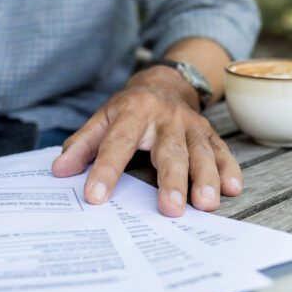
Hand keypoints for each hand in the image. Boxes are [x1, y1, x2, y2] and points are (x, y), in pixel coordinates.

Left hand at [52, 66, 242, 215]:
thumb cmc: (130, 108)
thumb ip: (82, 144)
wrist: (167, 82)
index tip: (95, 197)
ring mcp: (191, 127)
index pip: (117, 145)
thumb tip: (59, 170)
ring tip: (206, 204)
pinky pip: (222, 151)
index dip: (105, 171)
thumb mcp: (102, 118)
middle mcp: (166, 119)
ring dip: (206, 179)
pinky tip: (233, 188)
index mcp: (133, 113)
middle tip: (169, 209)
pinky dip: (229, 169)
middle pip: (170, 151)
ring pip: (201, 153)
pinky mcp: (210, 134)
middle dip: (171, 180)